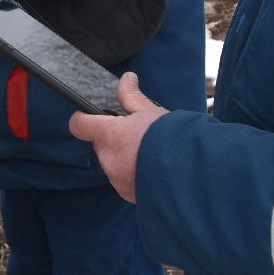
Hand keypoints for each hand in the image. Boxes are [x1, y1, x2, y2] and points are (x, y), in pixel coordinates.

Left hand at [67, 72, 167, 202]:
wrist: (195, 174)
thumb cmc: (172, 139)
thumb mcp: (151, 112)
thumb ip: (132, 96)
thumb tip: (127, 78)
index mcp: (109, 135)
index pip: (79, 125)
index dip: (84, 118)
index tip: (92, 116)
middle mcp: (108, 159)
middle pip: (101, 145)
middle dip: (115, 140)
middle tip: (139, 136)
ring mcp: (117, 180)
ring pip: (114, 164)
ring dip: (126, 159)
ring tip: (152, 155)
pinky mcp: (129, 195)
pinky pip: (125, 181)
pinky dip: (135, 175)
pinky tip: (155, 170)